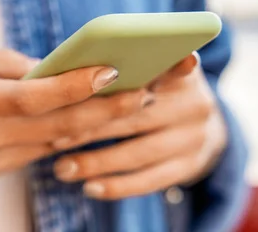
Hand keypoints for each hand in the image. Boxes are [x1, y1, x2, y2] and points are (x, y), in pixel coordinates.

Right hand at [0, 49, 146, 180]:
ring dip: (93, 125)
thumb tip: (50, 70)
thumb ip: (5, 66)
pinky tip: (90, 121)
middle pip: (56, 126)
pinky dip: (63, 135)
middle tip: (148, 91)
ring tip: (131, 104)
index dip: (77, 85)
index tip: (113, 68)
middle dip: (106, 110)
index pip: (34, 97)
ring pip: (52, 143)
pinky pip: (34, 152)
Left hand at [51, 52, 227, 199]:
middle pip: (135, 116)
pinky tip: (89, 188)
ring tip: (61, 168)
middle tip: (54, 139)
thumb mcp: (154, 70)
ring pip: (138, 153)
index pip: (158, 68)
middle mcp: (193, 103)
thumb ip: (125, 68)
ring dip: (96, 163)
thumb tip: (71, 71)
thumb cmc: (158, 89)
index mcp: (179, 71)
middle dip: (90, 129)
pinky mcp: (190, 166)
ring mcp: (194, 137)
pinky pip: (149, 180)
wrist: (203, 123)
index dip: (131, 75)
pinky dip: (117, 186)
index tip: (97, 80)